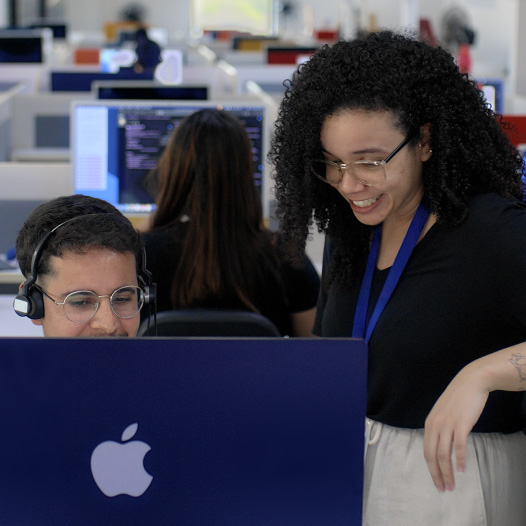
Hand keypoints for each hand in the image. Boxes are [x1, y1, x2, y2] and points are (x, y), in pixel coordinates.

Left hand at [423, 362, 489, 491]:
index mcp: (429, 423)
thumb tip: (441, 445)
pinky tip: (463, 470)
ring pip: (444, 454)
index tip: (437, 481)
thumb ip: (440, 428)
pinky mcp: (461, 424)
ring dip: (448, 472)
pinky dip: (460, 460)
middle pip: (432, 455)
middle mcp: (435, 425)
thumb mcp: (443, 413)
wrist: (471, 382)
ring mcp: (448, 424)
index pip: (426, 451)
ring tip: (453, 485)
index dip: (431, 469)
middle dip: (437, 474)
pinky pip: (459, 446)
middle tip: (443, 489)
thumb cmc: (458, 399)